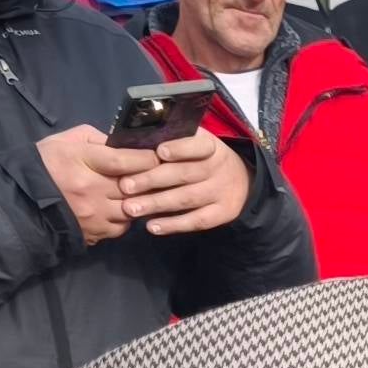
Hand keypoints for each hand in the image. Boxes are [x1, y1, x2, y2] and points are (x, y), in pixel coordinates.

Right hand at [35, 124, 161, 243]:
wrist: (23, 199)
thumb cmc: (47, 163)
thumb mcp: (67, 140)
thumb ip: (98, 139)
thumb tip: (124, 144)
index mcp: (81, 161)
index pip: (123, 161)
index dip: (145, 159)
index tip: (157, 157)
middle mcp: (90, 190)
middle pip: (133, 187)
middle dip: (149, 181)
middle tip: (159, 175)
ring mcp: (93, 214)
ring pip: (132, 210)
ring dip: (140, 203)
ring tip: (142, 194)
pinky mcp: (94, 232)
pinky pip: (121, 227)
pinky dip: (127, 218)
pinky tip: (124, 209)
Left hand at [121, 132, 249, 235]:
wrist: (242, 179)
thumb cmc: (203, 157)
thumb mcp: (195, 142)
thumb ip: (173, 141)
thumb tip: (136, 145)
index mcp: (211, 146)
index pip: (196, 146)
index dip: (179, 149)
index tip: (158, 152)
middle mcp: (219, 168)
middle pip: (184, 174)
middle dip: (152, 180)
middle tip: (125, 186)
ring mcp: (222, 192)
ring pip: (187, 198)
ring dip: (156, 204)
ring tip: (131, 209)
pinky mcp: (223, 213)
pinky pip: (196, 221)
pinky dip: (173, 225)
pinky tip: (152, 227)